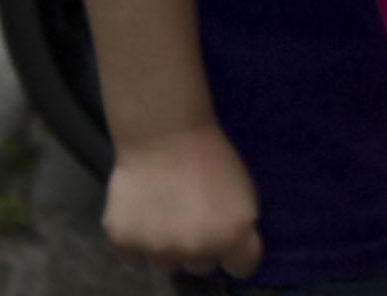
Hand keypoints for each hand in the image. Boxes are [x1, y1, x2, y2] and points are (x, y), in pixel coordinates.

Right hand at [99, 123, 261, 276]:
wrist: (165, 136)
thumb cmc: (212, 157)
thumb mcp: (244, 191)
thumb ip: (238, 226)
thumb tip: (230, 248)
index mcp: (231, 236)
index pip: (242, 268)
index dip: (238, 253)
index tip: (231, 241)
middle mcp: (195, 249)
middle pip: (202, 266)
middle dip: (201, 248)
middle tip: (194, 218)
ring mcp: (157, 249)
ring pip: (168, 264)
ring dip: (168, 246)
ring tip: (166, 213)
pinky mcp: (124, 243)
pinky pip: (134, 257)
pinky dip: (138, 241)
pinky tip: (143, 216)